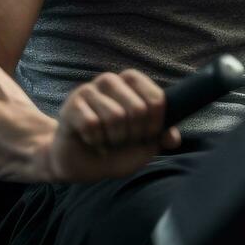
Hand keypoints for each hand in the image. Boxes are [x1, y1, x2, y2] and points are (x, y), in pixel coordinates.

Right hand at [46, 70, 181, 182]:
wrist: (82, 163)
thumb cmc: (116, 148)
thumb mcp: (145, 145)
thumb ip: (161, 137)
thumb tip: (173, 138)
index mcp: (132, 83)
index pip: (156, 98)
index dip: (155, 124)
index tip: (147, 135)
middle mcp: (111, 81)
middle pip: (137, 109)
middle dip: (134, 135)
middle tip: (124, 141)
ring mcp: (89, 90)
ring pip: (115, 117)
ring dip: (114, 139)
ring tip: (108, 141)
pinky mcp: (71, 105)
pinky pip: (91, 125)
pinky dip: (96, 141)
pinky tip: (93, 142)